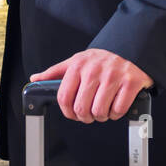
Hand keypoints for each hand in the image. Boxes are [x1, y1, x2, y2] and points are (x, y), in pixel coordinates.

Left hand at [29, 49, 153, 122]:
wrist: (129, 48)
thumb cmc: (101, 59)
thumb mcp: (76, 61)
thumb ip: (55, 72)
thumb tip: (35, 79)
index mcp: (78, 66)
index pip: (64, 98)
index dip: (67, 112)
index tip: (72, 114)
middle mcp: (94, 70)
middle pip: (81, 108)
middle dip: (85, 116)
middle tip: (89, 113)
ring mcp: (113, 76)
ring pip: (99, 112)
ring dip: (101, 116)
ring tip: (103, 108)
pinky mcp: (130, 82)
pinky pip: (118, 110)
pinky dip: (116, 113)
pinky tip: (115, 104)